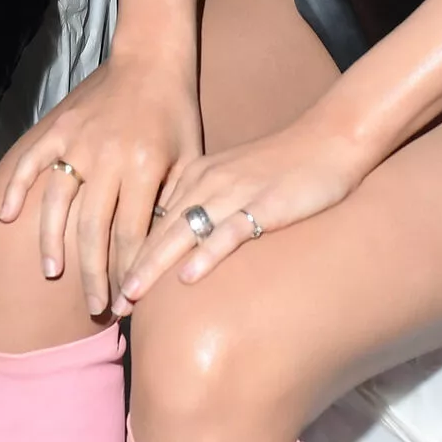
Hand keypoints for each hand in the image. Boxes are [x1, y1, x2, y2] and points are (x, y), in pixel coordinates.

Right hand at [0, 54, 202, 318]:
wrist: (150, 60)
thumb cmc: (176, 114)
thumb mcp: (190, 158)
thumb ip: (174, 201)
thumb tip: (162, 254)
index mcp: (145, 166)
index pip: (133, 233)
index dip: (129, 273)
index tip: (127, 304)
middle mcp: (108, 157)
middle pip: (94, 228)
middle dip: (93, 273)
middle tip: (95, 305)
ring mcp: (78, 142)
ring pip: (59, 203)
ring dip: (53, 242)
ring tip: (53, 274)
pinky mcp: (58, 129)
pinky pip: (31, 163)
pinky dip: (17, 190)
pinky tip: (8, 219)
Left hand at [114, 112, 364, 315]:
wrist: (331, 138)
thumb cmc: (285, 165)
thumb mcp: (234, 181)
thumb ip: (207, 205)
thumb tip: (182, 243)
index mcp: (196, 176)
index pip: (153, 219)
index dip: (129, 254)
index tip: (110, 286)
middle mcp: (207, 182)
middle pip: (159, 230)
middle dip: (131, 267)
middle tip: (110, 303)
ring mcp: (234, 192)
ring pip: (183, 232)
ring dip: (154, 266)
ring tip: (131, 296)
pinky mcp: (265, 203)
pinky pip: (229, 231)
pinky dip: (207, 254)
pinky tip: (188, 276)